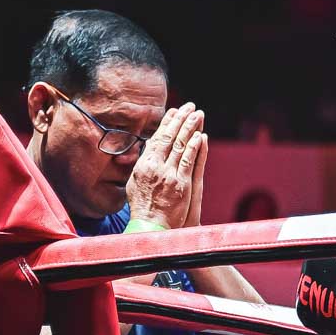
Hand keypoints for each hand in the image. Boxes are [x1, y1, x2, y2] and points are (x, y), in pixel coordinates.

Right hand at [126, 103, 206, 229]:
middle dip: (180, 119)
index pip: (157, 138)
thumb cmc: (142, 207)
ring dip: (190, 128)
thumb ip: (142, 166)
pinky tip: (200, 136)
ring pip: (180, 146)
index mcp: (143, 165)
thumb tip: (147, 151)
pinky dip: (194, 147)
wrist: (150, 227)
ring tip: (198, 114)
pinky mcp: (181, 184)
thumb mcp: (135, 183)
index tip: (174, 111)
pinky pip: (189, 161)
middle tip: (190, 106)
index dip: (167, 123)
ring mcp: (168, 175)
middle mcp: (154, 167)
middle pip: (169, 137)